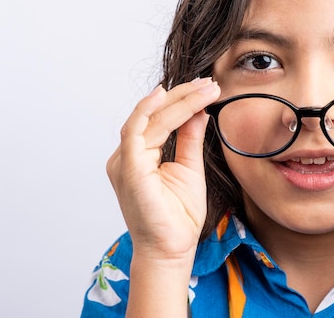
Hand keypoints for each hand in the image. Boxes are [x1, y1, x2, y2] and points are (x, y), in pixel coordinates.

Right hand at [106, 77, 220, 260]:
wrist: (172, 250)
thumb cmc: (178, 216)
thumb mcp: (189, 168)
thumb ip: (189, 138)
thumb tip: (199, 110)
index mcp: (140, 155)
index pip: (160, 118)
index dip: (183, 100)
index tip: (208, 88)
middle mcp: (128, 155)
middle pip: (154, 114)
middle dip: (183, 95)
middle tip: (209, 83)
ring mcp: (124, 161)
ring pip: (149, 118)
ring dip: (177, 100)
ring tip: (204, 88)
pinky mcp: (127, 168)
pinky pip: (135, 131)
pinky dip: (148, 110)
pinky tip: (165, 95)